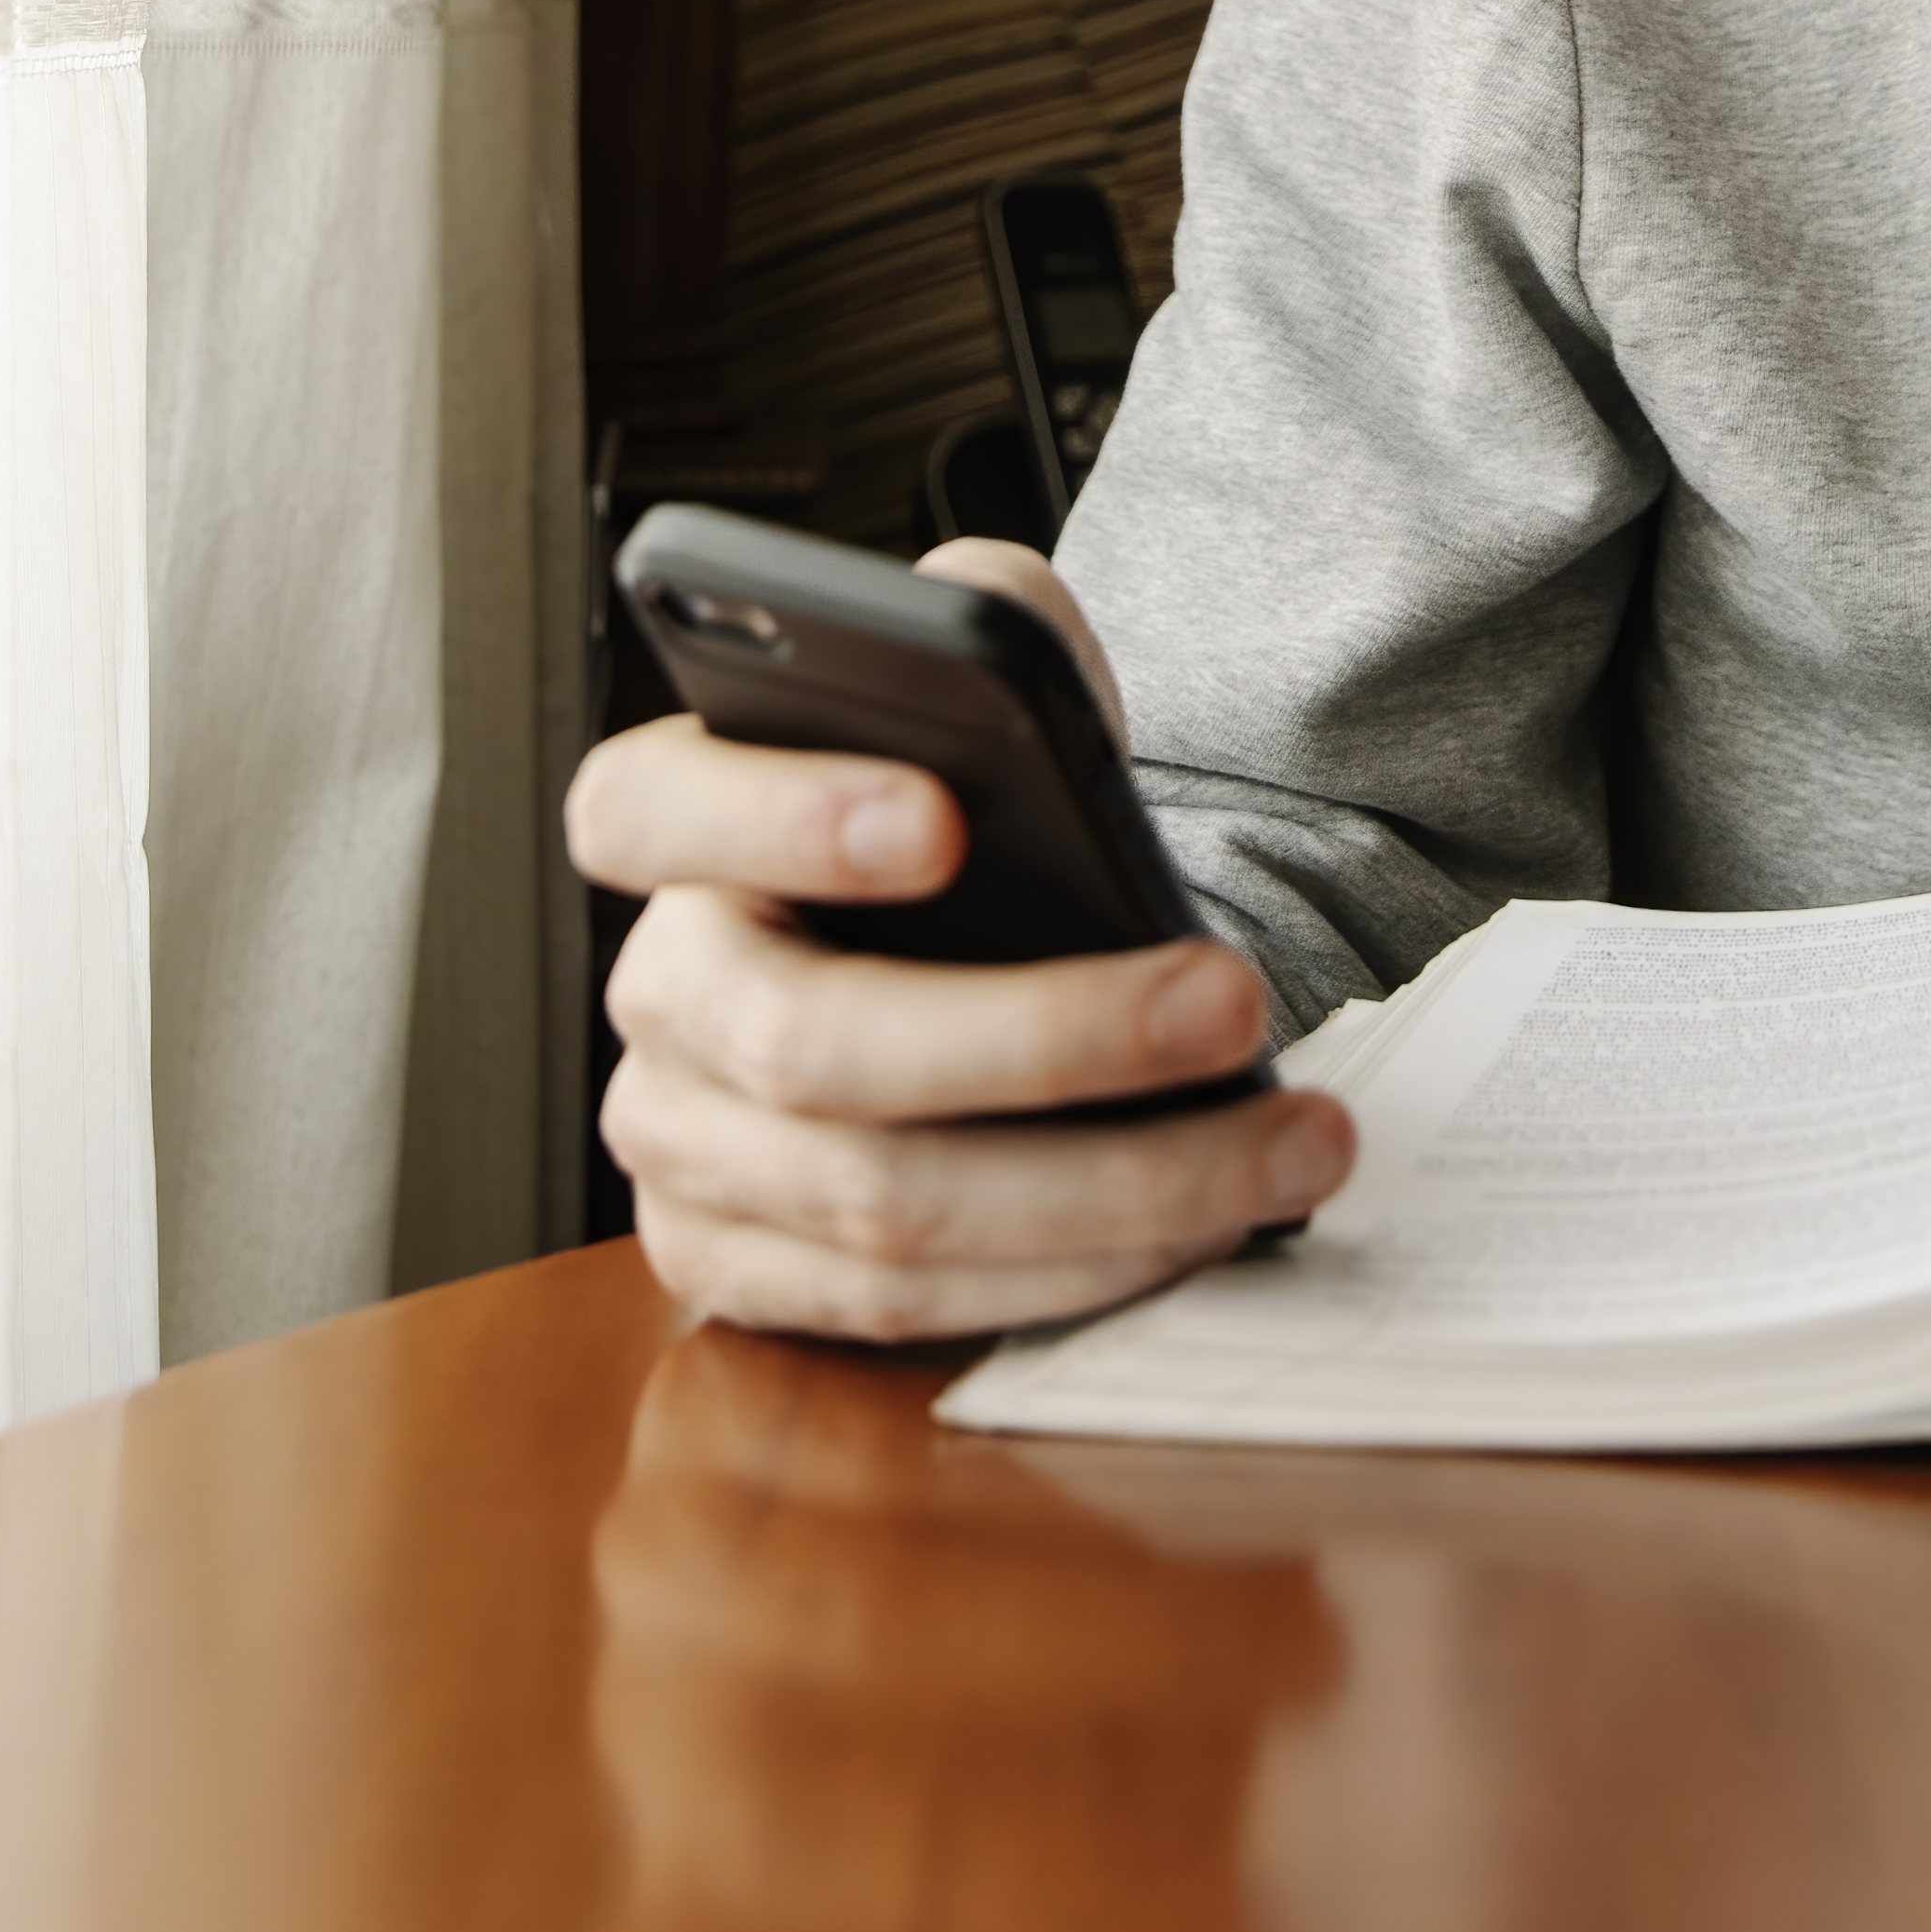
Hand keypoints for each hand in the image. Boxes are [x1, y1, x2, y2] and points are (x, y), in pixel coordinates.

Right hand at [566, 539, 1352, 1342]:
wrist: (977, 942)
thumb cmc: (973, 809)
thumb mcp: (979, 680)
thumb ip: (986, 627)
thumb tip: (1000, 640)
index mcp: (671, 820)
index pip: (644, 811)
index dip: (779, 817)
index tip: (944, 817)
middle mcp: (657, 990)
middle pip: (806, 1044)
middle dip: (1044, 1036)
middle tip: (1230, 1000)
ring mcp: (681, 1148)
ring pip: (883, 1201)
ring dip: (1113, 1183)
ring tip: (1287, 1138)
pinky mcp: (734, 1272)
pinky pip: (903, 1304)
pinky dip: (1071, 1273)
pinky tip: (1206, 1222)